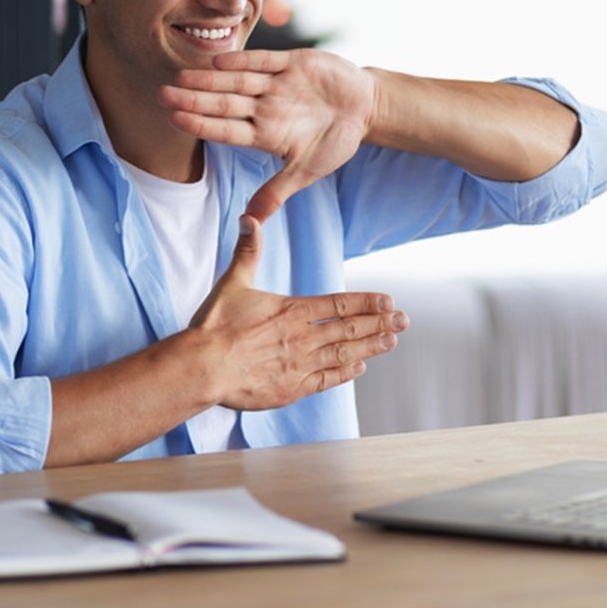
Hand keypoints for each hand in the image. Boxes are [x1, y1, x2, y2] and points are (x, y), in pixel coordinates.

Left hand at [159, 49, 375, 220]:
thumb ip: (276, 192)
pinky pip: (265, 61)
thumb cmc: (334, 141)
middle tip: (162, 95)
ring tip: (182, 76)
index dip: (200, 125)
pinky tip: (219, 61)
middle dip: (194, 100)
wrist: (364, 108)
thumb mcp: (307, 170)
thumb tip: (250, 222)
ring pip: (238, 81)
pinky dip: (245, 60)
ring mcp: (276, 84)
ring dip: (211, 79)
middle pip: (224, 103)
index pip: (225, 130)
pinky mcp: (293, 63)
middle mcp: (264, 107)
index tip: (173, 120)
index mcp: (264, 133)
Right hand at [190, 215, 406, 409]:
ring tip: (391, 341)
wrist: (202, 366)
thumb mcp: (232, 281)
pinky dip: (345, 373)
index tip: (388, 301)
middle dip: (380, 323)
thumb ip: (247, 251)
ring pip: (344, 354)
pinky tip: (359, 367)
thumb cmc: (215, 326)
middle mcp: (302, 337)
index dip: (366, 302)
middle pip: (350, 329)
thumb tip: (249, 218)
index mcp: (292, 310)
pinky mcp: (291, 389)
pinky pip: (326, 380)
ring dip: (370, 346)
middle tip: (404, 321)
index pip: (339, 304)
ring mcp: (299, 364)